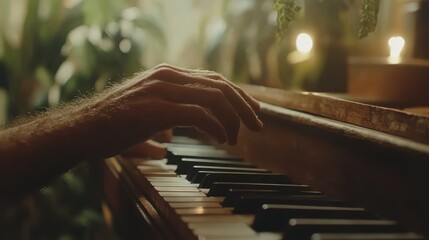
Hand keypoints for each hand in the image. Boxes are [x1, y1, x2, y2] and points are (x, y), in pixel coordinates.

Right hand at [91, 64, 262, 155]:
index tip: (252, 111)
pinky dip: (216, 127)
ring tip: (238, 137)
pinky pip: (200, 114)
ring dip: (233, 118)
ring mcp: (162, 90)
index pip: (214, 79)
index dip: (237, 95)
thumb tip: (169, 137)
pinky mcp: (157, 109)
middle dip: (244, 105)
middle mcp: (168, 76)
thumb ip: (160, 118)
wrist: (82, 129)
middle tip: (258, 125)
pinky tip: (220, 139)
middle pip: (220, 85)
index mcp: (168, 74)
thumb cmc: (112, 124)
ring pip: (215, 97)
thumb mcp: (144, 113)